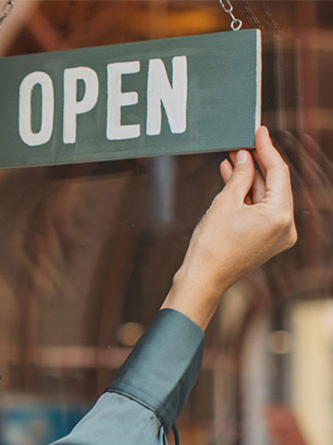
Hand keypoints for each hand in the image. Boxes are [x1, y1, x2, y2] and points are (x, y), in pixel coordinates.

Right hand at [163, 126, 296, 327]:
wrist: (204, 278)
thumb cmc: (212, 245)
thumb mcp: (224, 203)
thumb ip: (239, 176)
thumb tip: (245, 157)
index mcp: (280, 215)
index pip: (278, 172)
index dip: (266, 149)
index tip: (259, 131)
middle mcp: (286, 226)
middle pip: (275, 185)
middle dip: (257, 164)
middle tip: (242, 144)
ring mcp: (278, 235)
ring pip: (267, 197)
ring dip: (250, 179)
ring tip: (232, 160)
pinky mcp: (267, 240)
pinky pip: (261, 210)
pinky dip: (248, 196)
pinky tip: (232, 181)